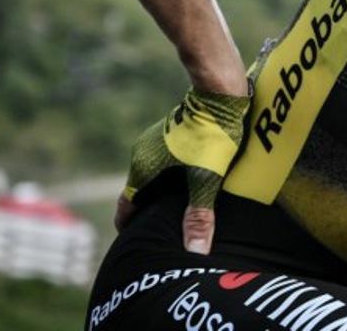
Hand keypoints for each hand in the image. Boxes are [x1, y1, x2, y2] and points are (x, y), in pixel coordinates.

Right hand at [114, 82, 250, 253]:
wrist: (219, 94)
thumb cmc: (212, 137)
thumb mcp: (207, 180)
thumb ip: (199, 216)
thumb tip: (195, 252)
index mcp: (142, 168)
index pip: (127, 206)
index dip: (129, 225)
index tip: (134, 241)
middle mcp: (142, 153)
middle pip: (139, 191)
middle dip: (147, 211)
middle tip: (159, 232)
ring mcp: (154, 140)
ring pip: (152, 174)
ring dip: (160, 191)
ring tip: (176, 210)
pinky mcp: (170, 131)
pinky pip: (163, 160)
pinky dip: (170, 175)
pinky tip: (189, 181)